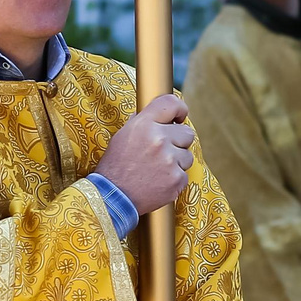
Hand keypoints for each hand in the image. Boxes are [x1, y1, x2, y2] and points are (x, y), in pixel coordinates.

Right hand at [97, 94, 194, 216]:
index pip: (171, 103)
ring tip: (157, 169)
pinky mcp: (176, 179)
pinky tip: (158, 181)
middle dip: (178, 141)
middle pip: (187, 132)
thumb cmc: (116, 166)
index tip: (179, 117)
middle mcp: (158, 139)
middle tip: (163, 151)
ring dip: (177, 161)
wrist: (113, 197)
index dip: (180, 109)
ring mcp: (169, 160)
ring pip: (187, 155)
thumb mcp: (123, 136)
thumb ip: (143, 122)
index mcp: (144, 125)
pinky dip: (174, 178)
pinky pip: (184, 174)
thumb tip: (159, 114)